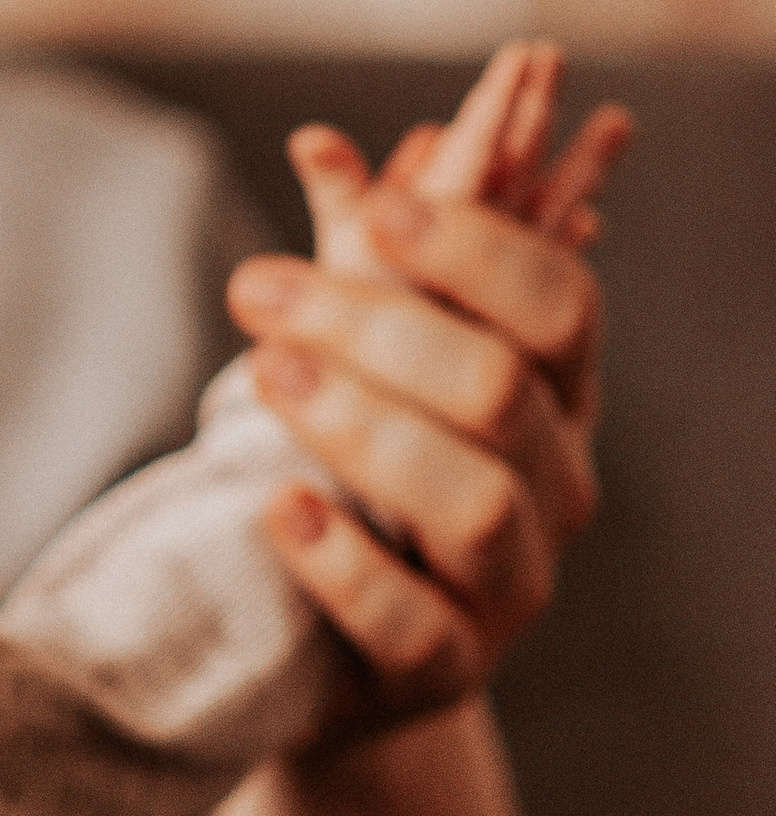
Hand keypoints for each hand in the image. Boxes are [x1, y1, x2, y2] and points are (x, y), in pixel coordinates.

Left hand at [225, 43, 631, 715]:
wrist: (332, 654)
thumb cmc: (355, 477)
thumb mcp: (361, 367)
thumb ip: (354, 260)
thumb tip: (316, 144)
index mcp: (552, 393)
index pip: (560, 305)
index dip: (478, 252)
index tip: (378, 214)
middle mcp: (555, 485)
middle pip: (499, 389)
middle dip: (377, 327)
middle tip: (255, 288)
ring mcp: (511, 587)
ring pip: (475, 502)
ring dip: (366, 428)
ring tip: (268, 376)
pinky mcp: (447, 671)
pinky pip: (413, 622)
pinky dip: (345, 565)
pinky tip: (281, 509)